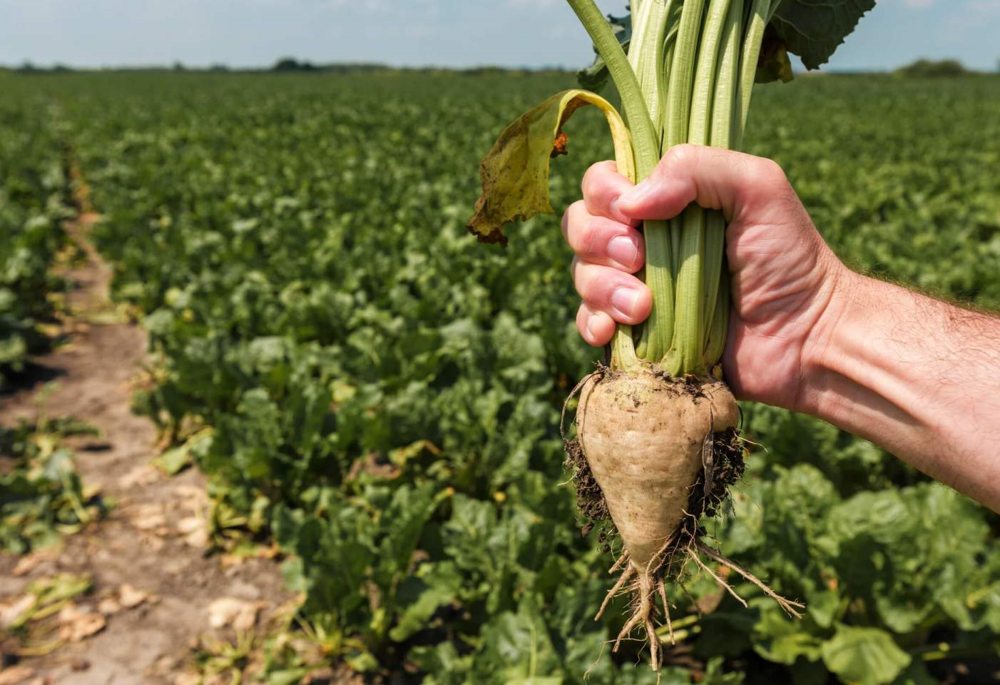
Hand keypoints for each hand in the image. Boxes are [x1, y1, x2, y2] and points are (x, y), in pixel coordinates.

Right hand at [562, 144, 848, 410]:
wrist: (805, 337)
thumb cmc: (789, 258)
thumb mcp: (758, 187)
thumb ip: (698, 168)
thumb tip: (632, 201)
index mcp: (667, 200)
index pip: (603, 182)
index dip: (604, 194)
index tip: (632, 212)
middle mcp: (644, 240)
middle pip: (579, 225)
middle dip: (598, 241)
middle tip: (638, 259)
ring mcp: (636, 288)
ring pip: (582, 275)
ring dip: (601, 288)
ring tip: (643, 307)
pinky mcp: (636, 336)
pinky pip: (588, 324)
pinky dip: (592, 325)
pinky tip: (614, 333)